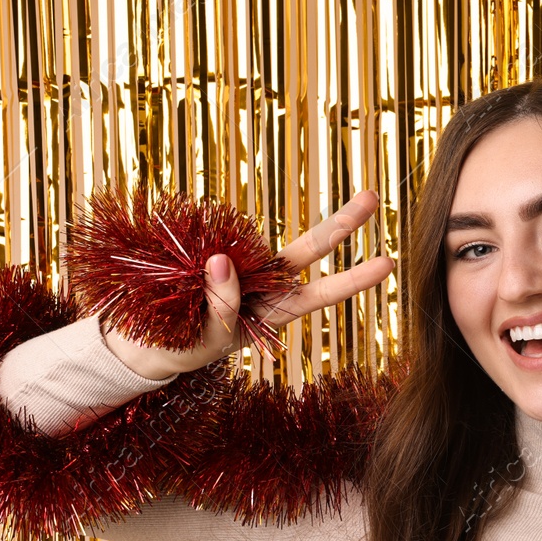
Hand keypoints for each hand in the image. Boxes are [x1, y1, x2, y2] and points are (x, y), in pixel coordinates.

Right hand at [103, 190, 395, 378]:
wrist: (152, 341)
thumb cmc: (189, 344)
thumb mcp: (210, 339)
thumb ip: (220, 307)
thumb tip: (221, 261)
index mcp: (276, 308)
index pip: (321, 292)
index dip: (354, 279)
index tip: (389, 263)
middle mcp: (266, 280)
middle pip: (309, 248)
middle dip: (342, 223)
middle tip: (374, 196)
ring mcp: (242, 262)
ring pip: (257, 243)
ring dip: (236, 248)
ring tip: (205, 287)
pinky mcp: (211, 247)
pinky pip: (213, 240)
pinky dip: (202, 245)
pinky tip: (184, 263)